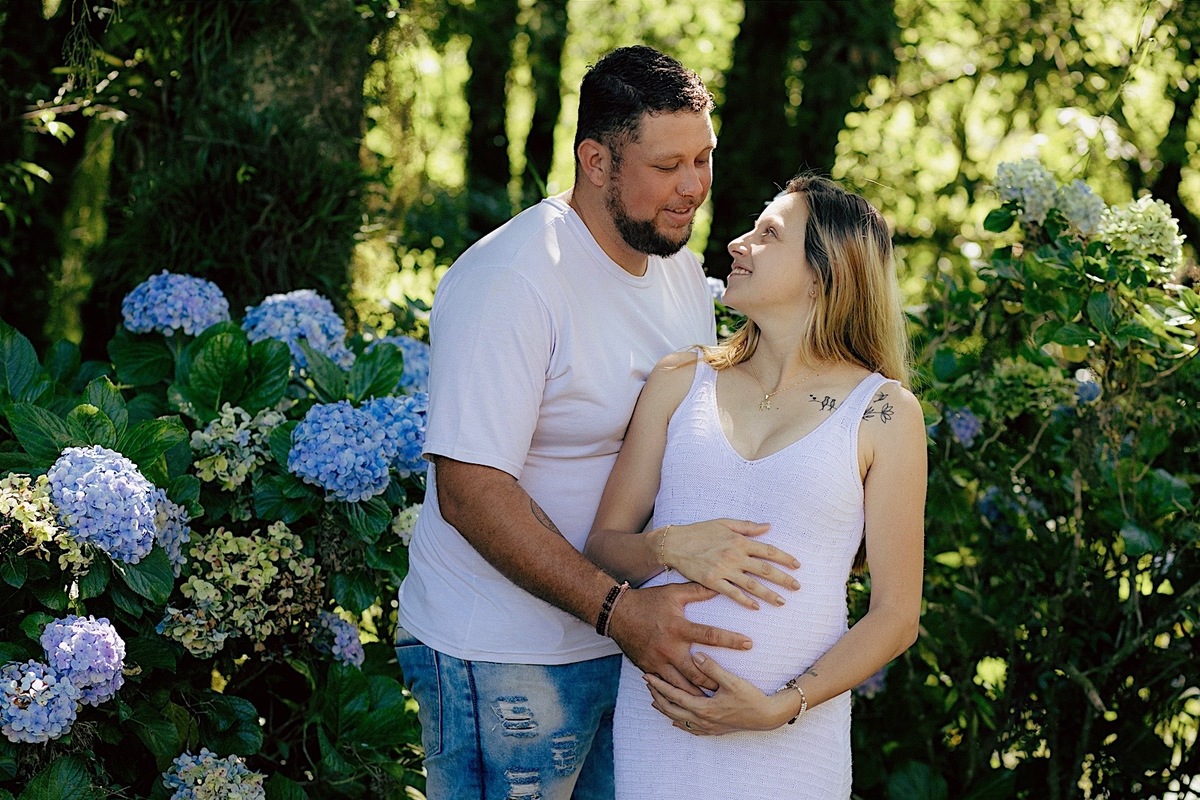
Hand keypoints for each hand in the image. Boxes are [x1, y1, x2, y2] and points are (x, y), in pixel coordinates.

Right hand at [607, 583, 752, 694]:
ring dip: (696, 694)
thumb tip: (720, 584)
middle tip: (729, 689)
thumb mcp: (673, 593)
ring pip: (681, 686)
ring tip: (711, 701)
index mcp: (679, 628)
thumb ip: (698, 590)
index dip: (731, 640)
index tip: (749, 644)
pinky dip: (676, 694)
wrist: (617, 614)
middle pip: (697, 672)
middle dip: (714, 682)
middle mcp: (670, 648)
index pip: (710, 636)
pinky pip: (664, 687)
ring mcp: (658, 661)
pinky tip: (686, 701)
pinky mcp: (649, 669)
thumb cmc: (648, 601)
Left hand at [644, 652, 796, 734]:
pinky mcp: (714, 730)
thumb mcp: (732, 681)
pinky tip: (675, 719)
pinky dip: (679, 721)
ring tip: (655, 699)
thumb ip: (712, 668)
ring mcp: (708, 727)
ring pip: (679, 719)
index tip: (647, 675)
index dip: (659, 685)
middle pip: (671, 709)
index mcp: (703, 708)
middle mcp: (702, 720)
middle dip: (657, 696)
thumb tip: (696, 656)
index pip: (674, 696)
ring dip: (665, 708)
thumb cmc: (751, 698)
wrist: (768, 716)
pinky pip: (690, 728)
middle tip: (647, 684)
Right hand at [664, 519, 800, 608]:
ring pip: (752, 584)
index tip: (797, 565)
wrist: (674, 543)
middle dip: (784, 579)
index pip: (768, 550)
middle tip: (797, 587)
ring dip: (769, 594)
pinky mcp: (712, 581)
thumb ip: (747, 526)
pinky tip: (755, 607)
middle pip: (765, 569)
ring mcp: (724, 569)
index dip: (784, 558)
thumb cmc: (699, 531)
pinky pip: (732, 593)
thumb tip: (768, 527)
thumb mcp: (724, 523)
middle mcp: (735, 555)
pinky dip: (745, 600)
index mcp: (739, 540)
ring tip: (782, 602)